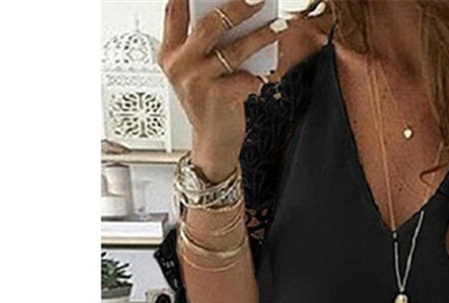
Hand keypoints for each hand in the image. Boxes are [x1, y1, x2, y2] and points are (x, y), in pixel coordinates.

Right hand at [157, 0, 289, 181]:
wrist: (213, 142)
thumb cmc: (208, 101)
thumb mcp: (197, 71)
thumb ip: (205, 45)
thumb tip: (238, 13)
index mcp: (169, 52)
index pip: (173, 10)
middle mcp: (180, 65)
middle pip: (210, 25)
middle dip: (237, 6)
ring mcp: (198, 82)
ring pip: (235, 50)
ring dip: (261, 36)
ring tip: (279, 25)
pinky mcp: (219, 98)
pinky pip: (247, 77)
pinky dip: (261, 74)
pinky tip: (268, 73)